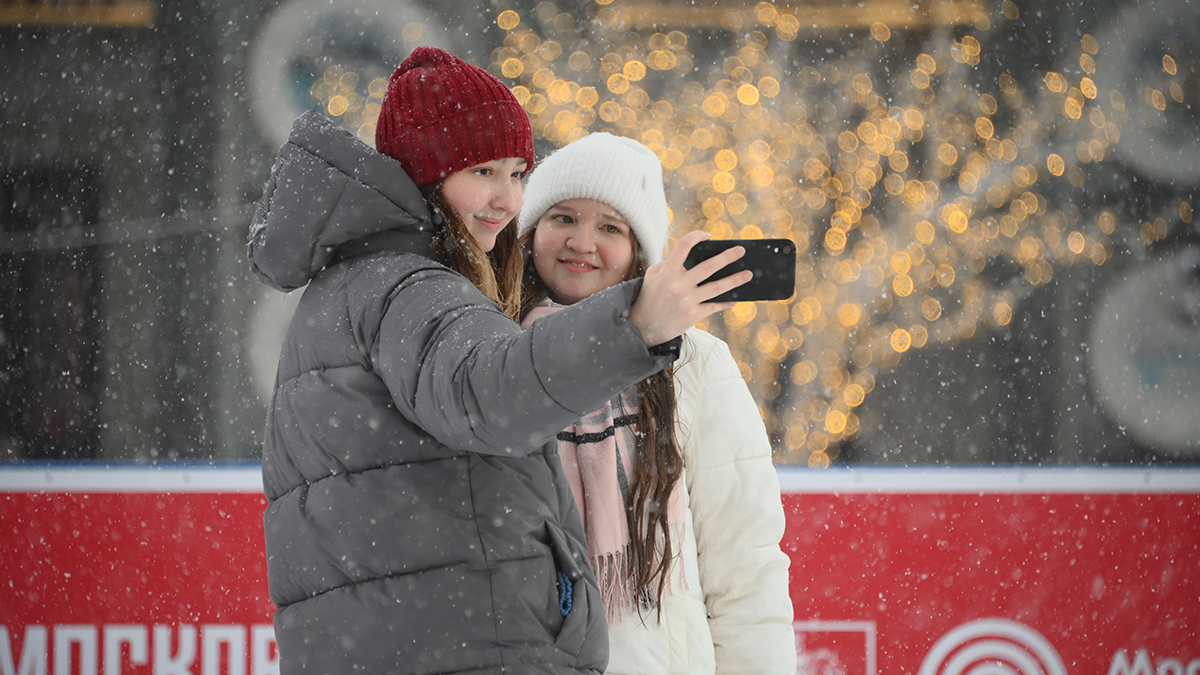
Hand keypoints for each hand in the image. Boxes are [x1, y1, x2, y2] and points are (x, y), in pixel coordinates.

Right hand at [628, 230, 751, 346]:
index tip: (708, 236)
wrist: (642, 327)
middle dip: (727, 257)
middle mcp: (678, 285)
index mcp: (667, 271)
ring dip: (735, 280)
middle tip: (741, 251)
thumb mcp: (653, 276)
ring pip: (717, 288)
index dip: (697, 237)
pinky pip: (714, 306)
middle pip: (708, 267)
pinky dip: (726, 302)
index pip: (684, 246)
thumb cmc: (649, 296)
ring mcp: (687, 301)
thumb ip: (669, 263)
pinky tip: (736, 298)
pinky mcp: (693, 315)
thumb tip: (694, 257)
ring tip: (748, 274)